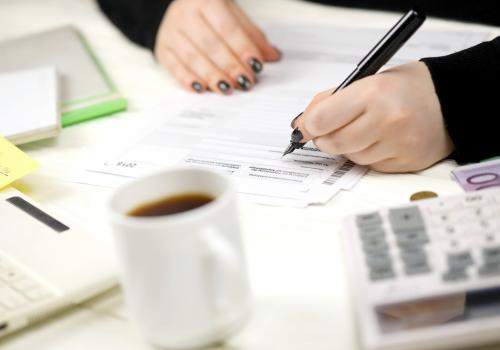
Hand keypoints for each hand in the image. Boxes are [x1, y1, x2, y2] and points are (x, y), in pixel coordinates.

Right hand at [154, 0, 280, 93]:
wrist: (174, 8)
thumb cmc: (209, 12)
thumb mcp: (232, 14)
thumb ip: (251, 35)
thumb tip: (272, 55)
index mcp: (205, 0)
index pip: (227, 28)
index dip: (242, 49)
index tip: (256, 66)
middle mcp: (185, 14)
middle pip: (210, 45)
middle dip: (229, 66)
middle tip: (245, 82)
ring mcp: (171, 32)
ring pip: (192, 58)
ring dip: (211, 76)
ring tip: (227, 88)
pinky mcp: (162, 49)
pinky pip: (174, 67)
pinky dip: (188, 80)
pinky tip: (201, 88)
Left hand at [294, 62, 453, 172]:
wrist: (450, 100)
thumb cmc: (404, 88)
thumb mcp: (367, 80)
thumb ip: (332, 101)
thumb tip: (303, 124)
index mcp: (373, 92)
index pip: (321, 120)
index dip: (308, 126)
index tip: (305, 127)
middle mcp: (386, 120)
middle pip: (334, 143)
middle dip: (324, 139)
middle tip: (328, 131)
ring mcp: (398, 144)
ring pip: (351, 157)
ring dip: (348, 147)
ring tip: (363, 130)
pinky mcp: (406, 162)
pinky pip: (370, 166)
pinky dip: (367, 156)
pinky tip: (380, 141)